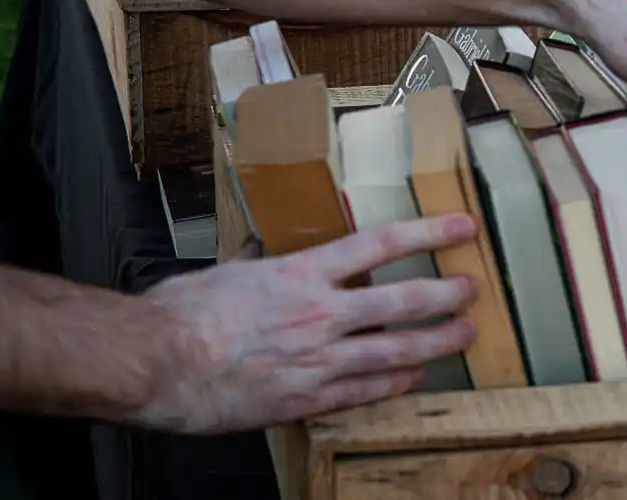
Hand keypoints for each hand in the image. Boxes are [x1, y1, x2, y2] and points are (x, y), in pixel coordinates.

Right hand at [135, 214, 479, 434]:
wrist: (154, 364)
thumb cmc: (181, 315)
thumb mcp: (229, 272)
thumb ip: (262, 263)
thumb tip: (268, 251)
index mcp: (302, 272)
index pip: (381, 243)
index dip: (428, 234)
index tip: (461, 228)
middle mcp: (320, 312)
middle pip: (403, 299)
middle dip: (445, 294)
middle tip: (473, 289)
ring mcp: (318, 358)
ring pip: (395, 348)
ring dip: (436, 341)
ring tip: (465, 334)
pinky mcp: (306, 397)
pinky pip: (365, 390)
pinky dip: (396, 384)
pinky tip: (417, 378)